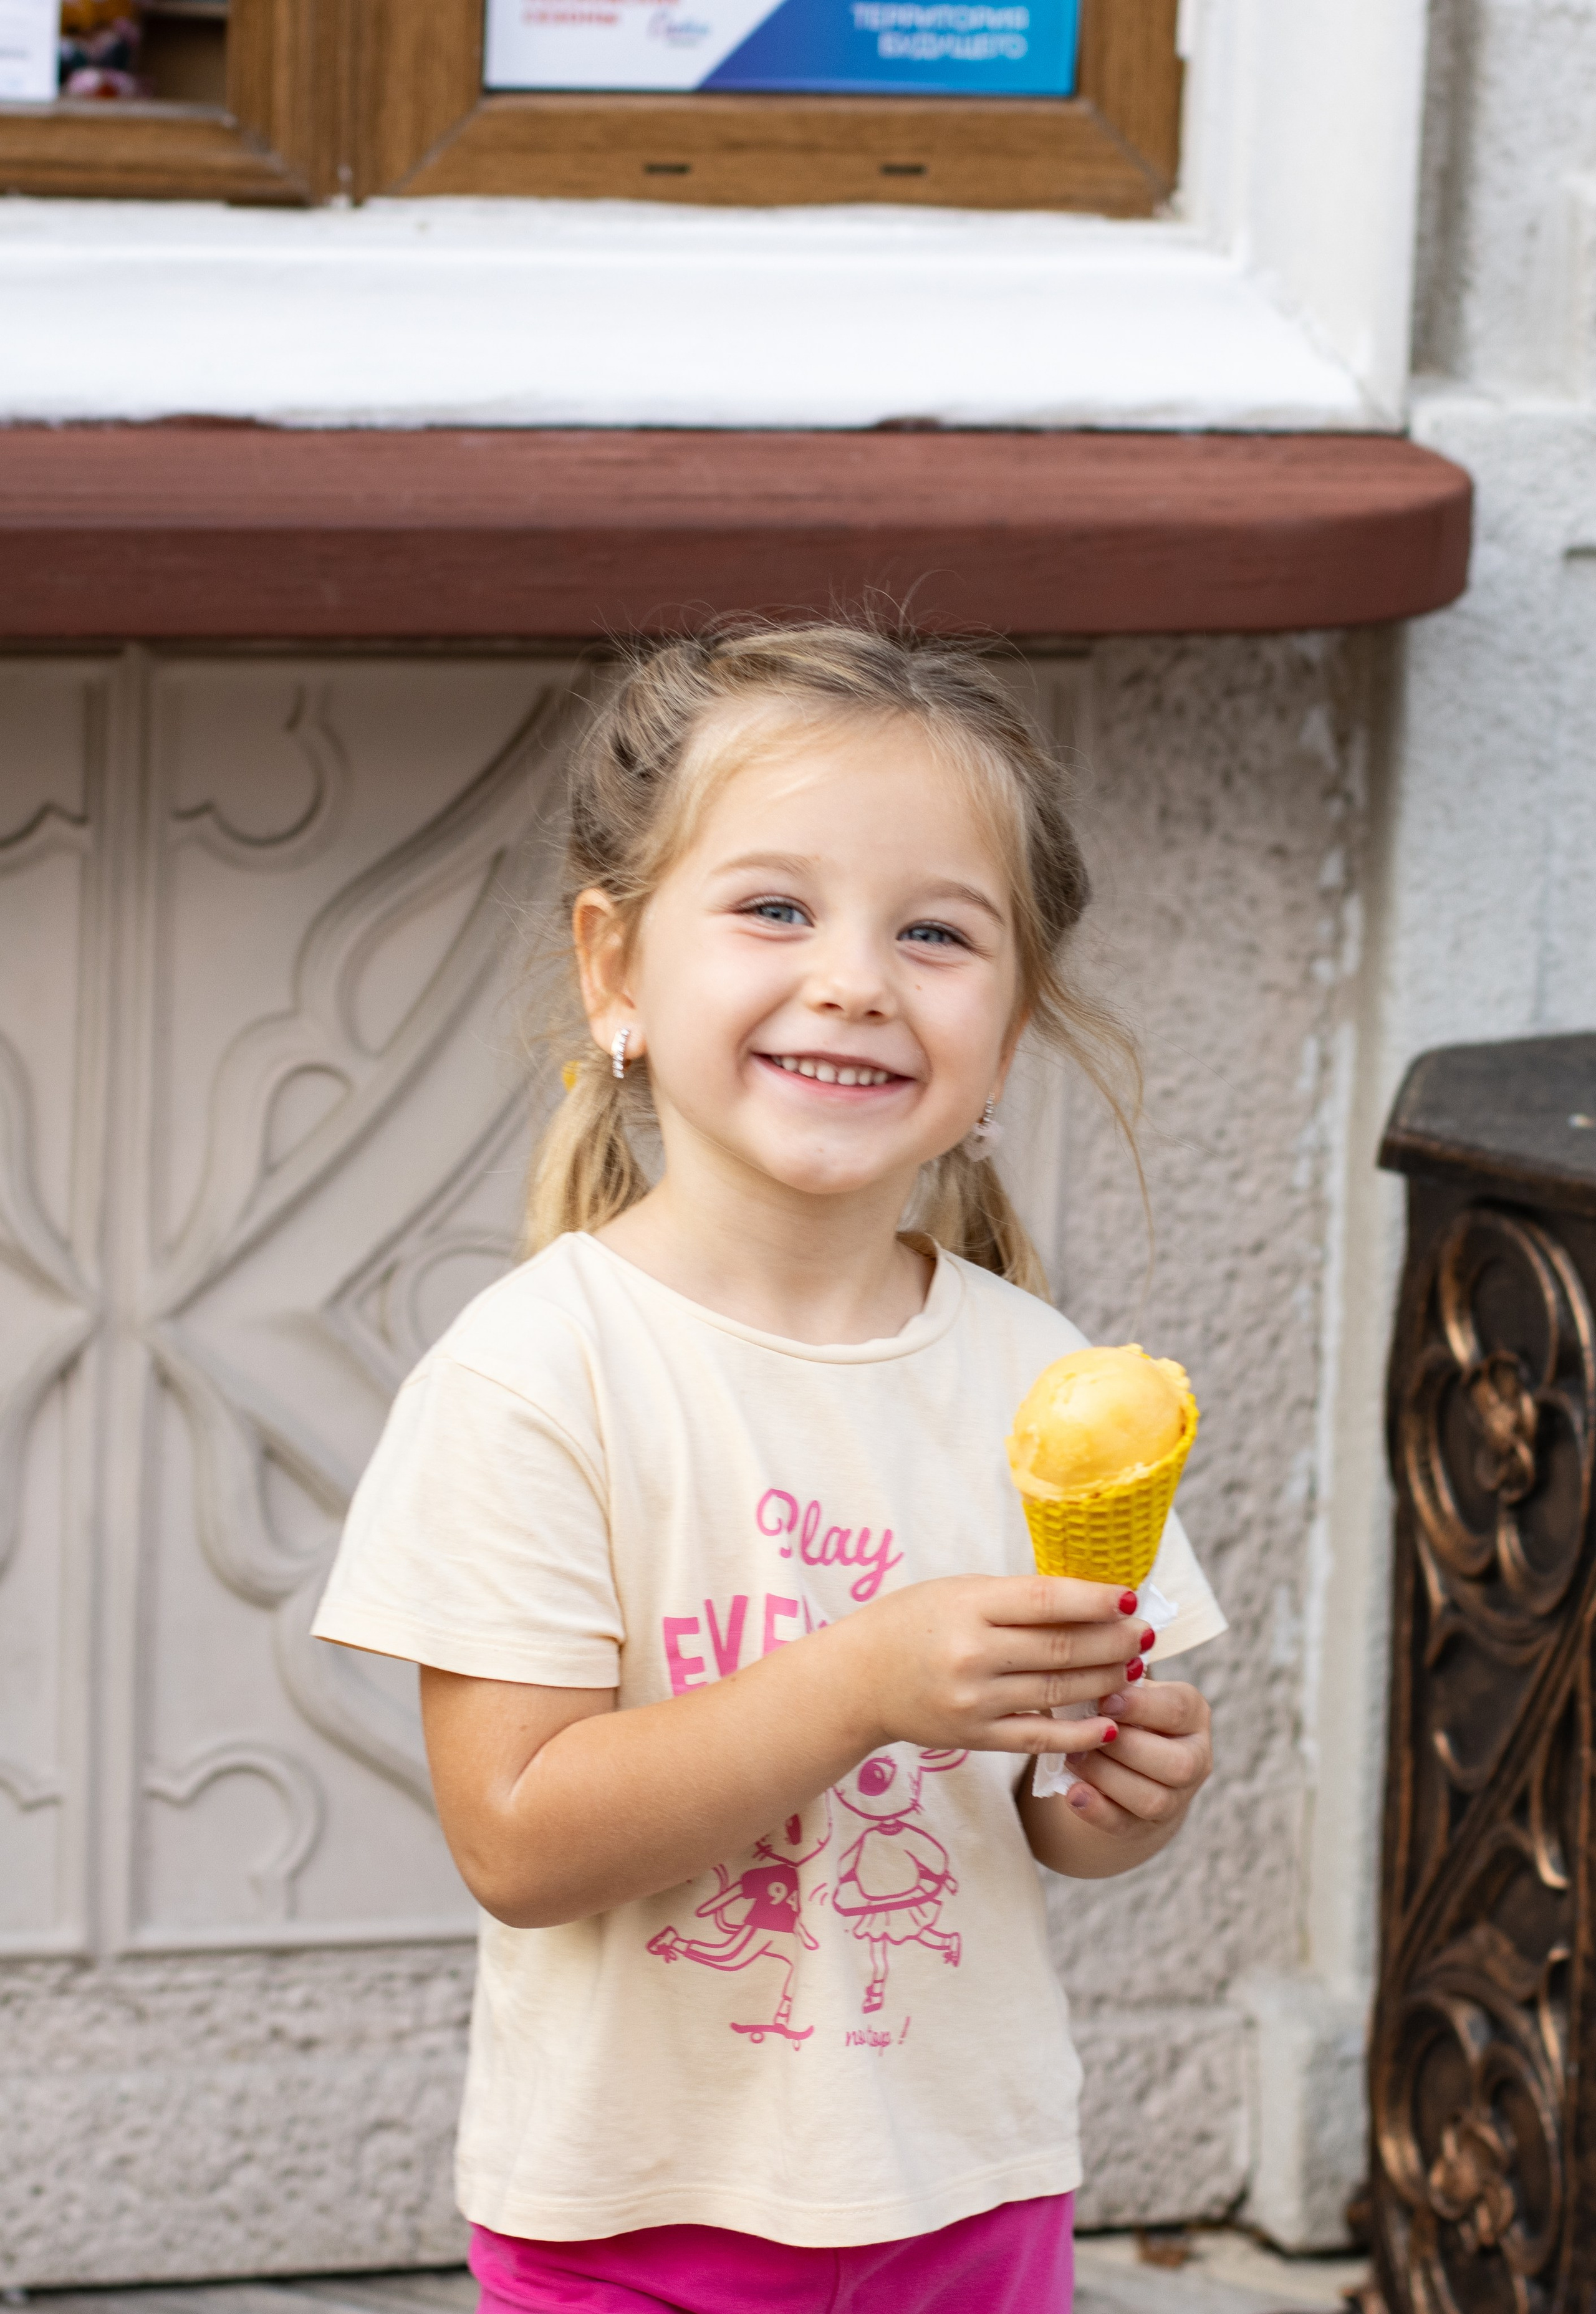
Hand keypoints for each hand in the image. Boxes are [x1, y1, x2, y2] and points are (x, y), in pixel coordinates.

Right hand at [841, 1573, 1151, 1757]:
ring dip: (1106, 1680)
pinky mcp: (975, 1736)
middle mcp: (972, 1654)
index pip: (1047, 1600)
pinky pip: (1039, 1735)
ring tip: (1134, 1668)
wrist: (858, 1680)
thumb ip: (1016, 1598)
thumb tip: (1087, 1599)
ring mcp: (974, 1700)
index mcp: (968, 1606)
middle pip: (1062, 1647)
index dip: (1096, 1600)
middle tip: (1144, 1634)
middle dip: (1113, 1641)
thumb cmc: (912, 1622)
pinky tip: (1110, 1723)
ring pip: (1059, 1689)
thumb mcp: (958, 1591)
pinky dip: (1080, 1732)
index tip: (1131, 1597)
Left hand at [1061, 1674, 1211, 1836]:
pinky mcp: (1146, 1826)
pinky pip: (1125, 1824)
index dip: (1140, 1706)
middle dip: (1125, 1748)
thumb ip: (1114, 1683)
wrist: (1124, 1761)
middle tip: (1083, 1733)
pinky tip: (1073, 1794)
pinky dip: (1097, 1811)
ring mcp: (1176, 1799)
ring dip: (1107, 1777)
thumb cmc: (1121, 1711)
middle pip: (1176, 1763)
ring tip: (1072, 1757)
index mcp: (1192, 1714)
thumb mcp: (1125, 1690)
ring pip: (1153, 1799)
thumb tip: (1088, 1674)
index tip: (1103, 1700)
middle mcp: (1195, 1758)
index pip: (1177, 1709)